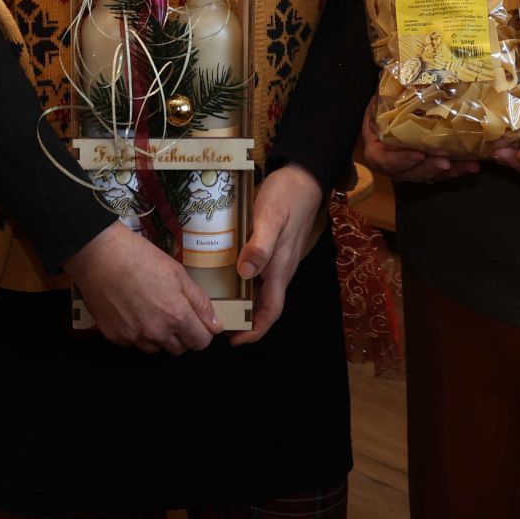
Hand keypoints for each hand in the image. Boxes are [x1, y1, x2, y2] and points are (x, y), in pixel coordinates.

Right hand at [64, 222, 221, 354]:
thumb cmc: (138, 257)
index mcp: (176, 316)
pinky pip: (133, 343)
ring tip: (149, 309)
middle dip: (181, 334)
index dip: (202, 331)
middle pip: (179, 349)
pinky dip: (136, 332)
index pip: (201, 342)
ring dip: (158, 335)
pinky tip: (131, 310)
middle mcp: (156, 332)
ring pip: (155, 348)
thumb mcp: (177, 273)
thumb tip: (215, 325)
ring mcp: (133, 336)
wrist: (99, 254)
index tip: (196, 321)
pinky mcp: (114, 336)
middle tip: (171, 310)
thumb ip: (199, 302)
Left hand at [229, 164, 323, 345]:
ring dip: (242, 301)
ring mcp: (278, 260)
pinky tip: (225, 274)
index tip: (234, 340)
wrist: (303, 178)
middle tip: (216, 323)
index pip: (270, 311)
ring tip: (216, 304)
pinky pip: (258, 273)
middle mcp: (280, 270)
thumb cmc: (287, 197)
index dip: (255, 330)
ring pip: (260, 290)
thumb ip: (260, 245)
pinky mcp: (273, 248)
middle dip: (244, 319)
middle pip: (264, 305)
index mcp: (280, 269)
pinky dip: (243, 281)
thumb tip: (245, 274)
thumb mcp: (270, 217)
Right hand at [357, 99, 479, 182]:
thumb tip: (403, 74)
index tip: (419, 154)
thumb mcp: (378, 104)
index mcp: (377, 151)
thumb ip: (387, 98)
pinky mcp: (427, 168)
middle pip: (411, 173)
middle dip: (430, 168)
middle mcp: (394, 166)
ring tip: (469, 165)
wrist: (384, 121)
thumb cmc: (380, 112)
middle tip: (445, 161)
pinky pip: (443, 173)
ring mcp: (412, 170)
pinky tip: (473, 164)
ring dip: (450, 171)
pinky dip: (458, 169)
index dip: (402, 160)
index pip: (385, 160)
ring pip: (431, 175)